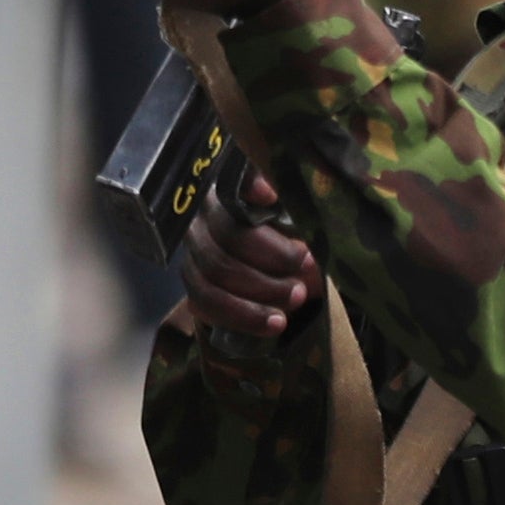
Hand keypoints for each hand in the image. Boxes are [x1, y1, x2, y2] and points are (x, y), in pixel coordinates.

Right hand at [180, 171, 320, 340]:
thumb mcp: (298, 224)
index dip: (248, 185)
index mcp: (229, 190)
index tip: (272, 195)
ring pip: (214, 275)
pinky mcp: (193, 287)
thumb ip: (302, 222)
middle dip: (273, 256)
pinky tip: (274, 325)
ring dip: (260, 292)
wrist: (273, 275)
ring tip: (297, 299)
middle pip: (228, 235)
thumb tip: (311, 246)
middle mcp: (204, 217)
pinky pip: (207, 305)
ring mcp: (193, 253)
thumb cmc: (289, 239)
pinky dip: (244, 317)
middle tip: (307, 267)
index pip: (232, 179)